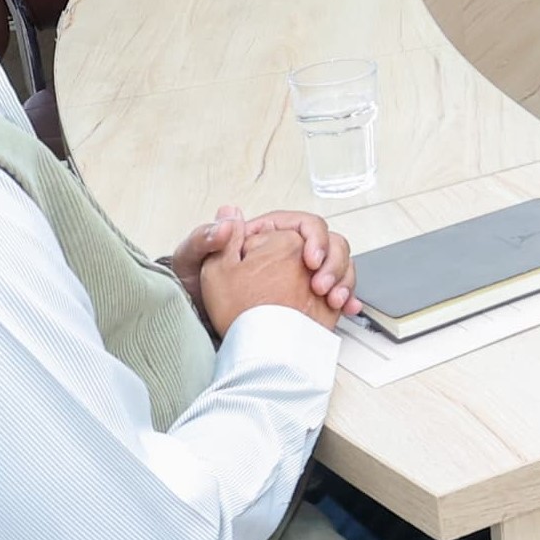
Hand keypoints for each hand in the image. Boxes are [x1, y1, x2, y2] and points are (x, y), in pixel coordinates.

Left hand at [190, 208, 347, 337]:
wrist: (200, 323)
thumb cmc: (195, 289)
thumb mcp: (192, 259)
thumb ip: (207, 236)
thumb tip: (230, 215)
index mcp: (267, 235)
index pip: (304, 224)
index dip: (315, 238)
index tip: (310, 260)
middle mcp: (288, 252)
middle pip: (330, 243)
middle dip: (334, 263)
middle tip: (321, 286)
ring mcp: (301, 275)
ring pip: (339, 265)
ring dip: (344, 280)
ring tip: (335, 300)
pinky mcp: (309, 297)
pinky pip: (338, 291)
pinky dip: (347, 298)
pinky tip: (347, 308)